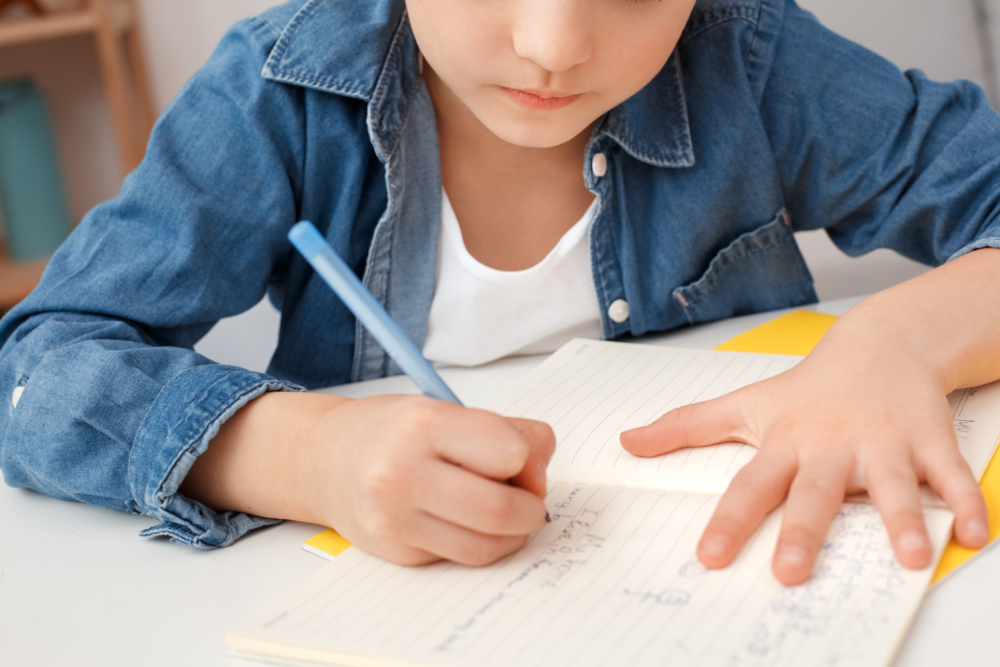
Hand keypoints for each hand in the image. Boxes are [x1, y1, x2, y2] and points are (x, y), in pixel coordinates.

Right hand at [304, 395, 554, 566]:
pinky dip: (479, 543)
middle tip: (527, 497)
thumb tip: (541, 466)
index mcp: (422, 424)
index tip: (520, 457)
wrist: (324, 459)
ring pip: (487, 546)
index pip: (508, 451)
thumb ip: (505, 430)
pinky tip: (465, 520)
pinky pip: (462, 558)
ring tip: (502, 511)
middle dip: (531, 507)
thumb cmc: (392, 431)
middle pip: (500, 509)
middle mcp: (402, 473)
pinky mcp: (397, 553)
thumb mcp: (444, 408)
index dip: (527, 458)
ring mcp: (395, 520)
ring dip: (512, 533)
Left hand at [620, 324, 988, 585]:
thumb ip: (685, 427)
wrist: (877, 344)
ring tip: (905, 556)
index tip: (709, 556)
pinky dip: (965, 502)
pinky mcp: (927, 440)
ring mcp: (881, 443)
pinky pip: (948, 474)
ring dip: (901, 519)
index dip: (729, 521)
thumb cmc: (806, 388)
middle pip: (815, 493)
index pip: (750, 486)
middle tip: (789, 572)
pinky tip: (973, 535)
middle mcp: (830, 446)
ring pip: (891, 484)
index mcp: (785, 443)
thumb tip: (626, 442)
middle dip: (804, 531)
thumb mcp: (742, 404)